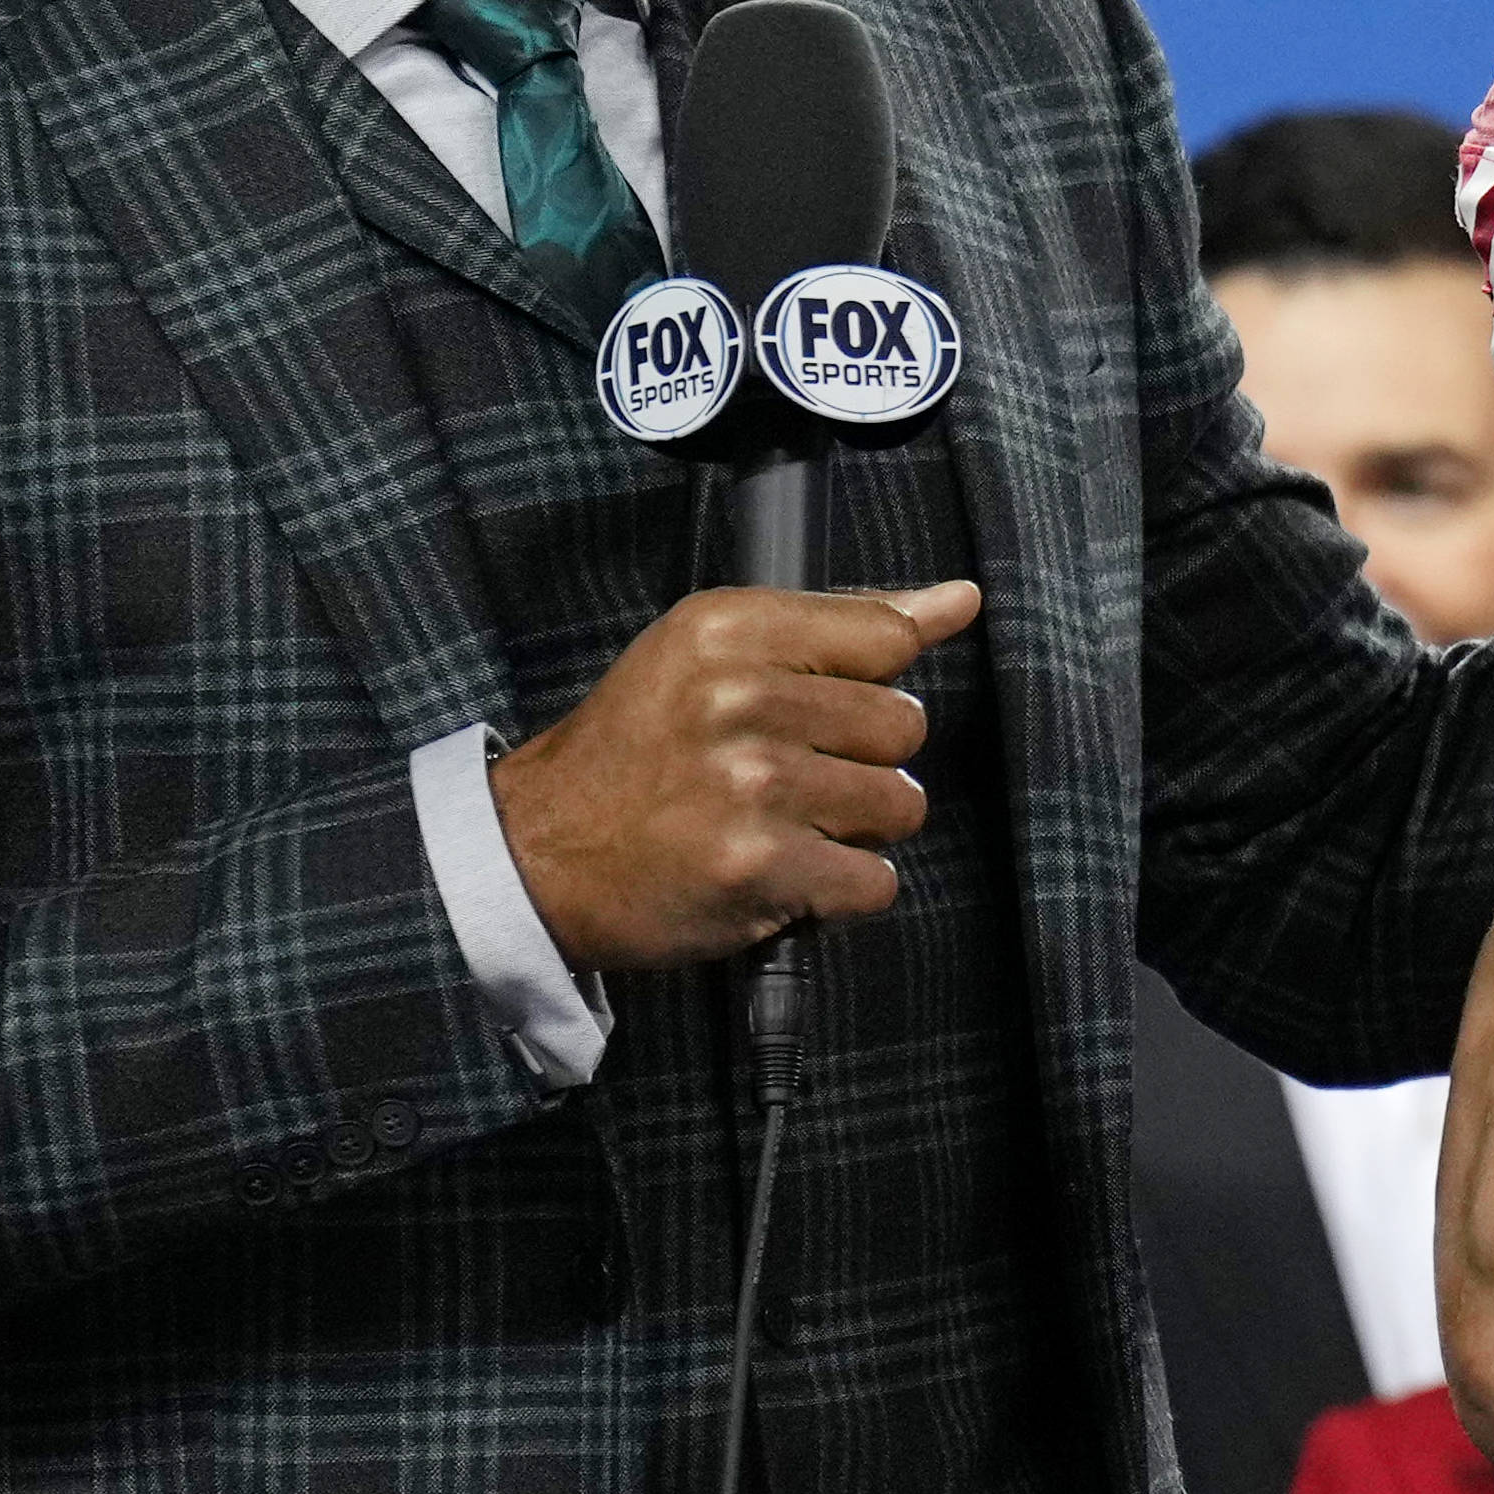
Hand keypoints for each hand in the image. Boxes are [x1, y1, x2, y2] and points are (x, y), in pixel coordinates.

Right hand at [496, 579, 984, 971]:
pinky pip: (874, 882)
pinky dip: (839, 892)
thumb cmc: (633, 753)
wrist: (533, 857)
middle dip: (862, 761)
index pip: (886, 635)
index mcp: (728, 629)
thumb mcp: (710, 656)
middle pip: (904, 725)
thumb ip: (839, 624)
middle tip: (789, 778)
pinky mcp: (761, 867)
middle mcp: (741, 698)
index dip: (873, 681)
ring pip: (899, 805)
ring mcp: (753, 785)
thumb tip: (960, 600)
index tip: (823, 709)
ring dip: (854, 829)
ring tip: (784, 826)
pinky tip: (783, 875)